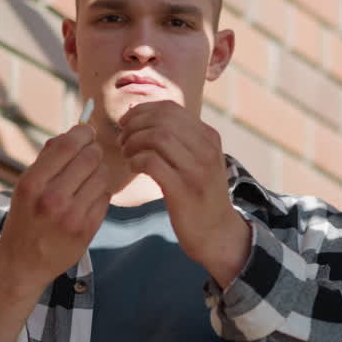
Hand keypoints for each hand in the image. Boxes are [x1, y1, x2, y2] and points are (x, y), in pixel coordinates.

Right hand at [0, 124, 110, 341]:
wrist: (23, 262)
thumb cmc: (25, 216)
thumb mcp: (26, 186)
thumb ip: (48, 158)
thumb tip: (76, 131)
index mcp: (32, 183)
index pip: (67, 145)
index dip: (82, 133)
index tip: (85, 132)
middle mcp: (52, 199)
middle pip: (90, 157)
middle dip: (93, 150)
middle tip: (90, 154)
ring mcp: (71, 216)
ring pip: (102, 175)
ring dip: (98, 171)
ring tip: (87, 178)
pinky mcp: (87, 230)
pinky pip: (105, 196)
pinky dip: (100, 192)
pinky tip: (88, 198)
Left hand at [118, 101, 249, 286]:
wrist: (218, 233)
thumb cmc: (200, 195)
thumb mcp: (200, 160)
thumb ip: (182, 139)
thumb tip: (145, 117)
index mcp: (209, 137)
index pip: (170, 108)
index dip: (142, 111)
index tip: (127, 123)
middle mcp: (206, 149)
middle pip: (162, 119)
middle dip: (134, 126)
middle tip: (123, 140)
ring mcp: (196, 170)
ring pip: (157, 137)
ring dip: (134, 143)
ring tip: (128, 154)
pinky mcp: (183, 190)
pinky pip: (152, 162)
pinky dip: (137, 161)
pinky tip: (134, 168)